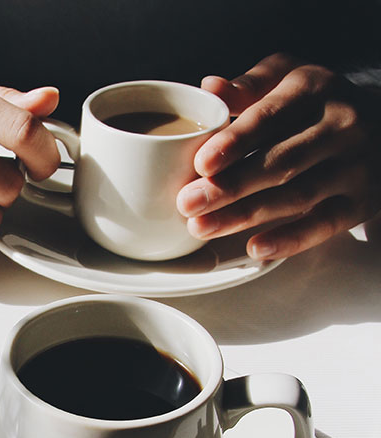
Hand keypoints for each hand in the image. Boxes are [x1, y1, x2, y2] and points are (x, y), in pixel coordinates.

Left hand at [176, 53, 380, 259]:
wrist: (379, 122)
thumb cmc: (312, 101)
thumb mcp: (284, 77)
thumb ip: (247, 86)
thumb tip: (209, 87)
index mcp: (315, 88)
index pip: (270, 116)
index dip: (235, 142)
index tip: (201, 164)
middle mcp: (342, 124)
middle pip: (281, 162)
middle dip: (230, 186)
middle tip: (186, 203)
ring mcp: (356, 164)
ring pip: (297, 195)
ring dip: (245, 215)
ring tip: (200, 228)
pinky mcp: (363, 200)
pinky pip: (326, 224)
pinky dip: (290, 239)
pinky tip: (255, 248)